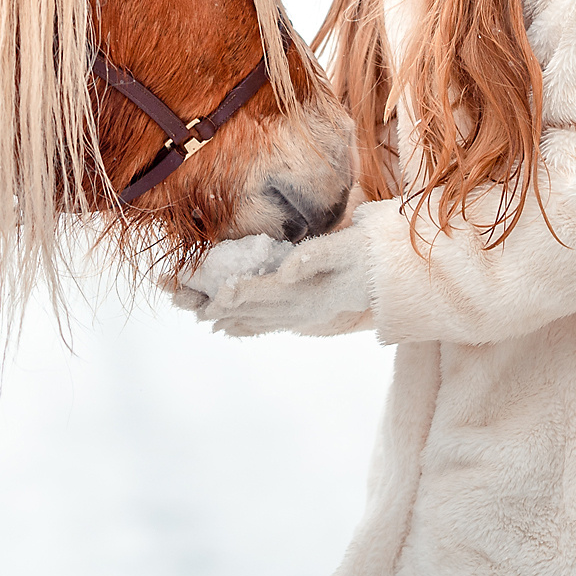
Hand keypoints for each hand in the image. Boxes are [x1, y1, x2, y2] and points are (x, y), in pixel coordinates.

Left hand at [195, 226, 373, 337]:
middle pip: (252, 310)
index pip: (264, 293)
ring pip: (256, 320)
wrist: (387, 275)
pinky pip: (268, 324)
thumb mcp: (346, 247)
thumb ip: (316, 257)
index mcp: (309, 295)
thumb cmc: (366, 253)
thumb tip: (286, 271)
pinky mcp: (302, 315)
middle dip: (219, 307)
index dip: (237, 291)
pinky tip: (229, 328)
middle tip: (188, 305)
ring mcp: (301, 316)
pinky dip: (246, 326)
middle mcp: (300, 311)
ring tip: (200, 317)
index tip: (213, 292)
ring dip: (227, 318)